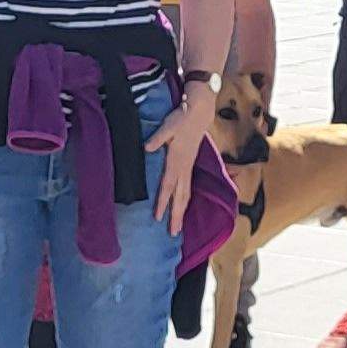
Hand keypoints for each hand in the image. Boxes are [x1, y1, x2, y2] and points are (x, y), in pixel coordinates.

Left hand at [145, 91, 211, 232]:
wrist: (199, 113)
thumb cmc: (181, 118)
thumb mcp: (168, 126)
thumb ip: (158, 138)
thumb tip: (146, 148)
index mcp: (177, 161)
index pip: (168, 186)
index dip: (162, 202)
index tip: (157, 217)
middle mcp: (184, 168)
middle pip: (180, 197)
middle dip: (176, 216)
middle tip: (173, 234)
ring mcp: (188, 168)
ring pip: (186, 195)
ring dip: (182, 212)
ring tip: (178, 228)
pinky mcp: (190, 166)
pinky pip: (188, 189)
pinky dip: (185, 201)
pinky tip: (182, 208)